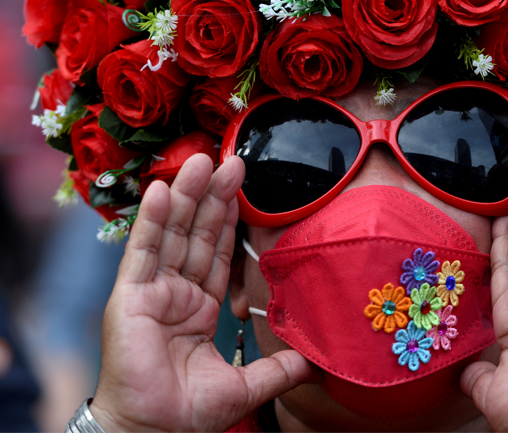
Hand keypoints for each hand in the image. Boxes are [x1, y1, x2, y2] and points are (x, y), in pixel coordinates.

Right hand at [90, 155, 320, 431]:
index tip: (243, 188)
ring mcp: (151, 292)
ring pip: (172, 234)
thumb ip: (280, 368)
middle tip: (231, 159)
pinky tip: (161, 191)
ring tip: (201, 161)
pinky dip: (151, 222)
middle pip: (197, 235)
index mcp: (200, 307)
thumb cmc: (187, 413)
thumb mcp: (245, 385)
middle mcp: (175, 293)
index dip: (230, 220)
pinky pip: (142, 253)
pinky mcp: (129, 298)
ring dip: (186, 196)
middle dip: (213, 197)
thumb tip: (317, 362)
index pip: (219, 253)